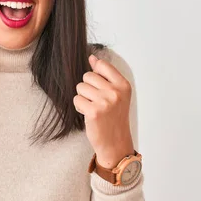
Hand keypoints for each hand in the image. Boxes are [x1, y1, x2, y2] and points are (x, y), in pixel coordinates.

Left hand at [73, 54, 134, 168]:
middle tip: (97, 101)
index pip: (102, 65)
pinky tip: (89, 114)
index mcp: (123, 85)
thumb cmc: (114, 117)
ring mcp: (105, 101)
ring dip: (83, 98)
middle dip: (88, 88)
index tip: (100, 87)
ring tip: (93, 108)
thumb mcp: (116, 94)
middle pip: (87, 76)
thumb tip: (92, 57)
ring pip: (80, 87)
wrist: (115, 142)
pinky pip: (77, 99)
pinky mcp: (94, 111)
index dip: (95, 75)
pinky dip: (79, 107)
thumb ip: (105, 75)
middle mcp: (115, 92)